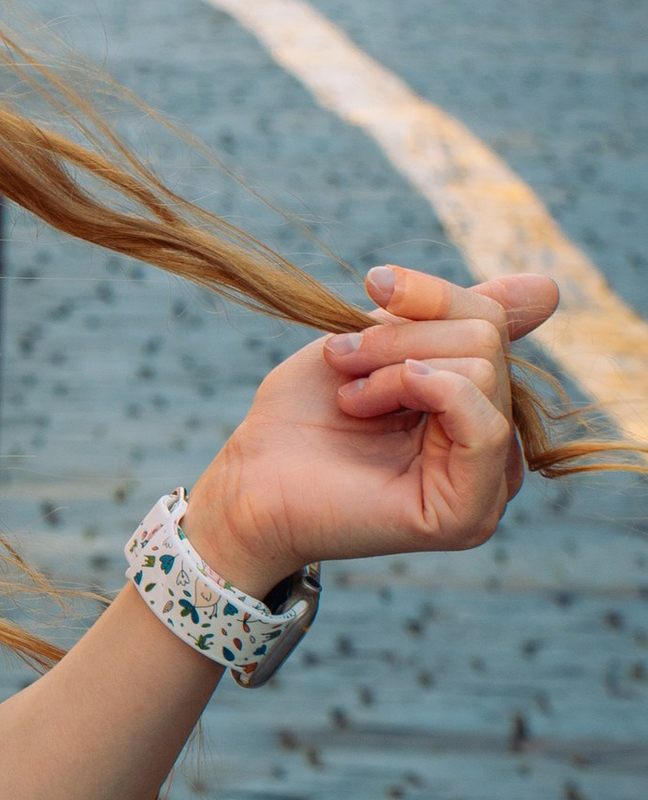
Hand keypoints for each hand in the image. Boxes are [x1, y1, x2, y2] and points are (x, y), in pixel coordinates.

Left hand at [186, 264, 557, 595]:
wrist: (250, 478)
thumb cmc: (304, 413)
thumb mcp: (379, 340)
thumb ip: (455, 317)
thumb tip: (550, 287)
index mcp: (476, 403)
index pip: (489, 319)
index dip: (429, 293)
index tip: (373, 286)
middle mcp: (494, 447)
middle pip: (484, 341)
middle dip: (401, 336)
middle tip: (343, 360)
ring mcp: (487, 484)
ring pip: (480, 372)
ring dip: (394, 366)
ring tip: (349, 395)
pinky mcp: (468, 514)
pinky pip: (484, 427)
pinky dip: (428, 391)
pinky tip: (375, 401)